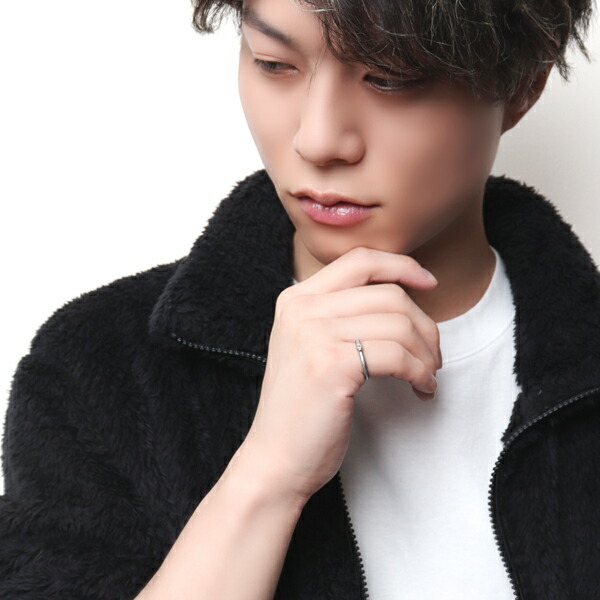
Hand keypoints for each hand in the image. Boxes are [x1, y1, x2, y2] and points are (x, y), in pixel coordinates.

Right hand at [238, 247, 441, 503]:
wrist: (275, 459)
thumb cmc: (302, 409)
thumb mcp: (311, 347)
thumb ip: (341, 316)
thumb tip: (403, 298)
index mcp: (297, 299)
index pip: (360, 260)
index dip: (401, 266)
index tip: (428, 283)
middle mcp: (302, 308)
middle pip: (388, 294)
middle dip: (424, 325)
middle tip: (432, 356)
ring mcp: (314, 334)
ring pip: (398, 323)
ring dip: (425, 353)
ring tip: (426, 375)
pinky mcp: (332, 364)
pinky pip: (397, 354)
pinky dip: (420, 372)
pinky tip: (420, 388)